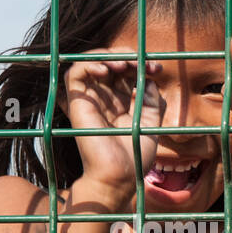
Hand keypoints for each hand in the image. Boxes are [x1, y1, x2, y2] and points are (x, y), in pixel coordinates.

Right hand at [59, 58, 165, 194]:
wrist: (118, 176)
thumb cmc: (134, 156)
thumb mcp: (151, 123)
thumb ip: (152, 99)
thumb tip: (149, 79)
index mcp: (122, 102)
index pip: (127, 70)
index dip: (141, 63)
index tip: (157, 69)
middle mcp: (105, 98)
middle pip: (110, 62)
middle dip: (128, 56)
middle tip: (142, 63)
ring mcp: (91, 99)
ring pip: (91, 62)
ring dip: (108, 55)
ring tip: (124, 64)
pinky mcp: (77, 103)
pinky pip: (74, 73)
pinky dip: (89, 63)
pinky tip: (107, 70)